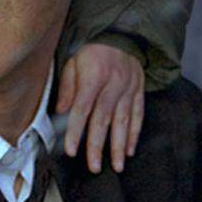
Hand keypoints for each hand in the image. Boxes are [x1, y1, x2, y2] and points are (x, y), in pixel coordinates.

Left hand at [56, 43, 144, 173]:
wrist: (120, 34)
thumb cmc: (90, 51)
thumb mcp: (72, 62)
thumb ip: (67, 87)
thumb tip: (61, 112)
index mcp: (93, 78)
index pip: (82, 110)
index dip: (76, 132)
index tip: (71, 151)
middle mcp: (113, 85)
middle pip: (103, 120)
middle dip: (97, 146)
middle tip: (94, 167)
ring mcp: (129, 89)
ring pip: (124, 122)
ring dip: (119, 146)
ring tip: (115, 166)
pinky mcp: (139, 92)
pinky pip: (138, 115)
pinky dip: (134, 134)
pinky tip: (129, 150)